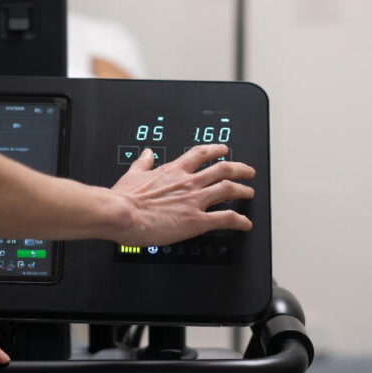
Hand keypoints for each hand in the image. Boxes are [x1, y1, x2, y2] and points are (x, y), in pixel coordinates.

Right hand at [110, 144, 254, 246]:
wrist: (121, 213)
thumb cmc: (124, 198)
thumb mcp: (133, 173)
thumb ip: (143, 163)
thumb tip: (147, 153)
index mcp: (173, 170)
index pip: (200, 154)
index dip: (215, 149)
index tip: (223, 149)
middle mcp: (188, 182)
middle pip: (222, 169)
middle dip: (239, 168)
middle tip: (247, 171)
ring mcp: (195, 200)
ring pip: (228, 189)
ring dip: (243, 190)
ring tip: (249, 192)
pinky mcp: (196, 221)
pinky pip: (225, 218)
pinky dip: (239, 220)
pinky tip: (245, 223)